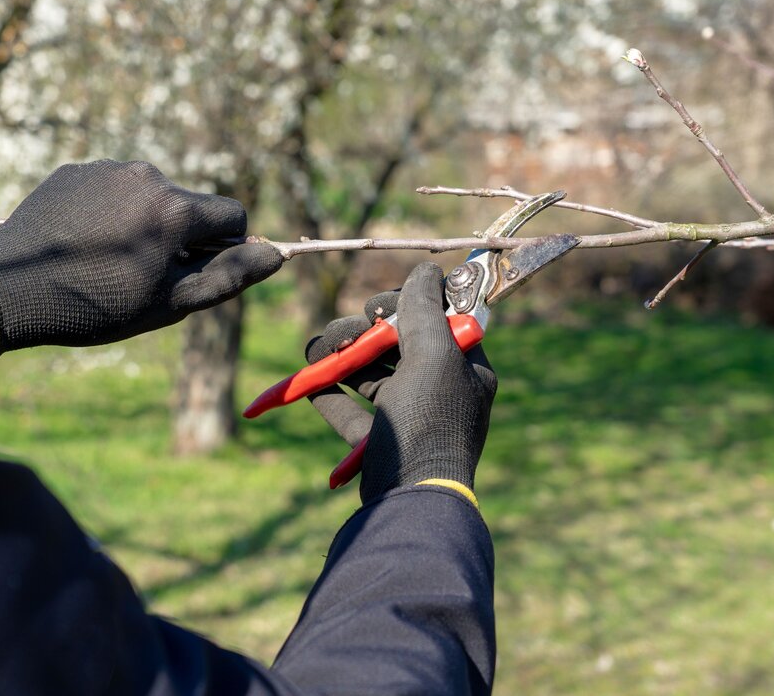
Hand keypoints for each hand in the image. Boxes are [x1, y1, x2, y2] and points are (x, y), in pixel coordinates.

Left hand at [0, 160, 283, 351]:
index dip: (224, 248)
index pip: (233, 215)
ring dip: (145, 223)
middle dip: (181, 236)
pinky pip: (112, 188)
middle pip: (190, 204)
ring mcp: (107, 168)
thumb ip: (230, 276)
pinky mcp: (76, 170)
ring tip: (107, 261)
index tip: (195, 273)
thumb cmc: (96, 306)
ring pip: (151, 195)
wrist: (10, 290)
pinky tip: (82, 243)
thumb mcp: (171, 303)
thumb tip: (277, 256)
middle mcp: (147, 174)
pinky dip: (110, 212)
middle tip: (144, 276)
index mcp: (176, 208)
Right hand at [305, 263, 496, 503]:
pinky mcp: (380, 444)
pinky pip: (352, 412)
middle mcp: (440, 391)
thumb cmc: (428, 424)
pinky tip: (309, 385)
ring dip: (341, 357)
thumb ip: (425, 310)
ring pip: (372, 375)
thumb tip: (427, 269)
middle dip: (362, 332)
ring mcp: (409, 419)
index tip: (378, 306)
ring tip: (315, 352)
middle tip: (343, 331)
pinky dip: (330, 395)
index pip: (439, 319)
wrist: (410, 503)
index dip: (406, 305)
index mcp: (464, 369)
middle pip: (398, 345)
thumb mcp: (433, 357)